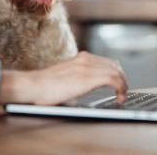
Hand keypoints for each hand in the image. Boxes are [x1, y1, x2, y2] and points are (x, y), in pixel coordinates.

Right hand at [0, 51, 127, 105]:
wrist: (32, 86)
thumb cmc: (42, 88)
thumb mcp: (63, 80)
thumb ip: (75, 82)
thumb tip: (78, 95)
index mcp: (80, 58)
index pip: (106, 62)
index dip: (116, 74)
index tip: (118, 86)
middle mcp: (85, 58)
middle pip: (115, 65)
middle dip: (122, 79)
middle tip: (122, 93)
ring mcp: (88, 66)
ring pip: (117, 72)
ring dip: (123, 85)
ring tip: (122, 97)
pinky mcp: (89, 76)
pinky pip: (115, 79)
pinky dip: (121, 89)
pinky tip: (119, 99)